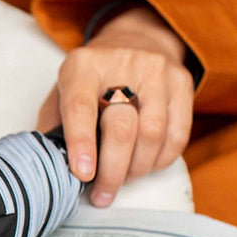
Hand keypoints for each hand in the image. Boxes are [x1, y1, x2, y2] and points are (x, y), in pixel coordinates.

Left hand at [37, 6, 193, 206]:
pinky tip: (146, 164)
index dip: (81, 144)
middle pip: (122, 128)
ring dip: (137, 168)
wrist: (133, 42)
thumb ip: (54, 125)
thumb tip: (53, 166)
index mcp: (81, 66)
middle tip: (102, 194)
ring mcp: (157, 71)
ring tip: (124, 178)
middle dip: (112, 171)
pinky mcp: (182, 82)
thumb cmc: (91, 79)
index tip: (82, 174)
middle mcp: (122, 62)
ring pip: (153, 134)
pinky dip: (161, 160)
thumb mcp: (62, 92)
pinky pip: (178, 134)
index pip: (80, 107)